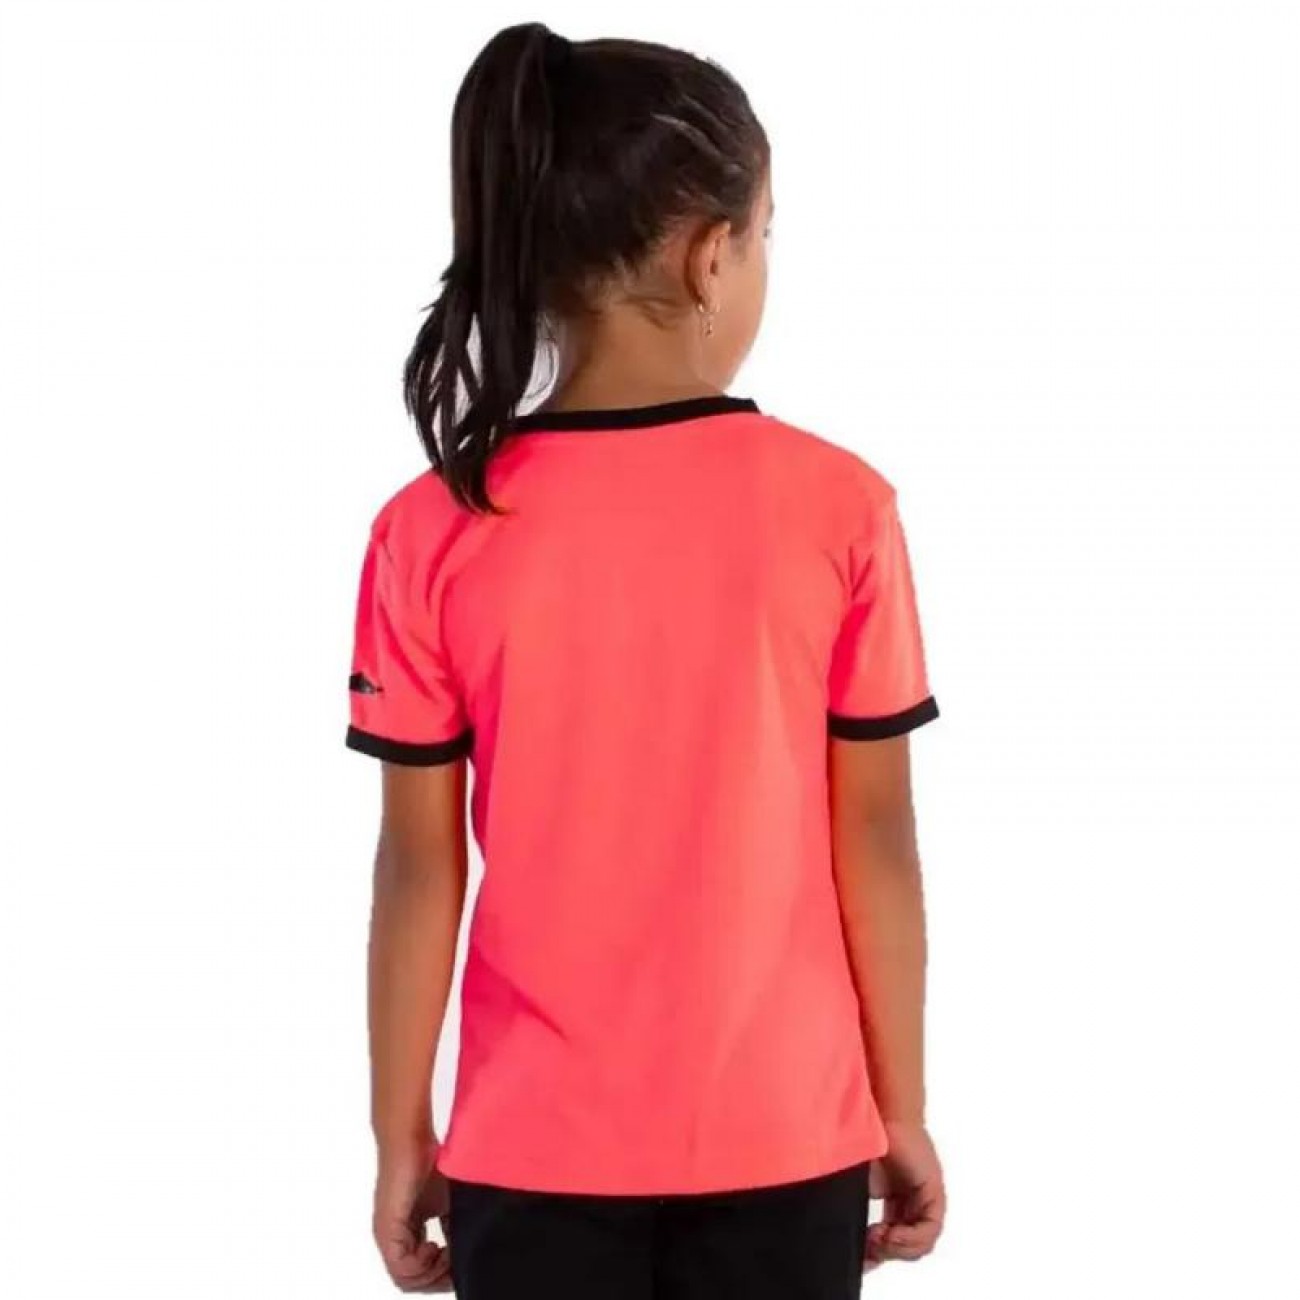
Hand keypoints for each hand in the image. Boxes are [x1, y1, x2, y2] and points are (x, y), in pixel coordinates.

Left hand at [372, 1135, 452, 1291]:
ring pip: (405, 1279)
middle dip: (438, 1279)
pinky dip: (422, 1264)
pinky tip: (436, 1245)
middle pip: (412, 1282)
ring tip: (447, 1252)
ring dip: (432, 1272)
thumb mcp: (448, 1205)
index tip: (460, 1267)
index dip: (441, 1276)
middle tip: (456, 1264)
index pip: (419, 1273)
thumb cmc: (430, 1165)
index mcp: (405, 1237)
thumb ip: (452, 1231)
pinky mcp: (387, 1229)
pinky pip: (401, 1266)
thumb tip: (464, 1254)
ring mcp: (387, 1237)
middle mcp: (392, 1241)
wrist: (412, 1141)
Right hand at [864, 1120, 945, 1269]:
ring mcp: (926, 1198)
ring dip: (898, 1248)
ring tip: (879, 1240)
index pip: (893, 1238)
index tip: (862, 1260)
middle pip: (909, 1245)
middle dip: (888, 1253)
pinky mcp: (934, 1193)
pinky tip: (890, 1234)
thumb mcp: (857, 1186)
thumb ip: (855, 1211)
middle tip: (868, 1252)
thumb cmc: (863, 1141)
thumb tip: (846, 1241)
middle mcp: (914, 1200)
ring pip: (922, 1242)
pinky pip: (929, 1229)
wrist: (876, 1115)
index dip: (878, 1253)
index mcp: (896, 1199)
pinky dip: (910, 1238)